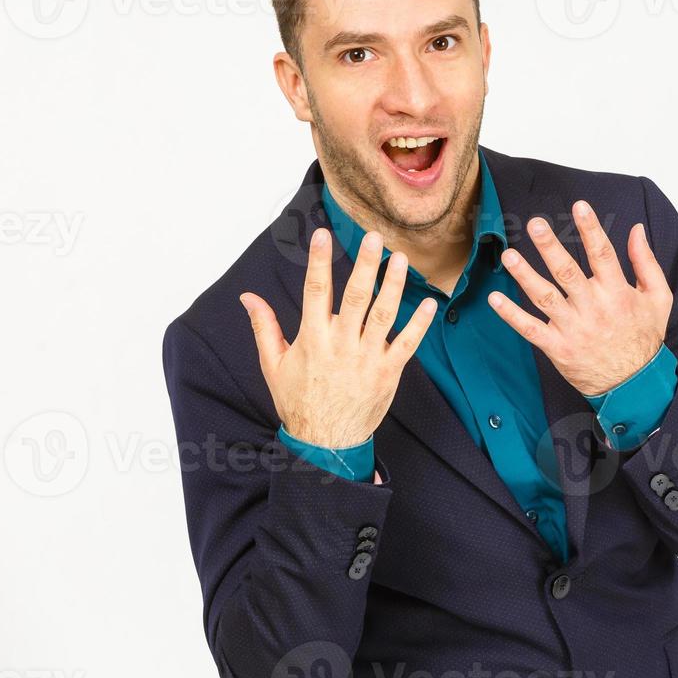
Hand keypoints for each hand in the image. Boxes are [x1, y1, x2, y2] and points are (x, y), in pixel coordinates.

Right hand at [239, 228, 436, 448]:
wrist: (325, 442)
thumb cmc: (299, 400)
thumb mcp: (273, 365)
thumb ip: (264, 327)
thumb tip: (247, 297)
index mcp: (312, 340)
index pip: (314, 292)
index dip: (318, 261)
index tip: (322, 234)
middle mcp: (341, 345)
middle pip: (354, 298)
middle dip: (364, 266)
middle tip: (373, 237)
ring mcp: (367, 359)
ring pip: (383, 315)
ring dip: (393, 285)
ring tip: (400, 259)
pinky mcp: (388, 372)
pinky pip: (408, 344)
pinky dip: (420, 324)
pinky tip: (430, 303)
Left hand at [487, 200, 671, 396]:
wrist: (634, 384)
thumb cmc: (645, 338)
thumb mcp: (658, 298)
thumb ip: (646, 262)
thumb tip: (636, 229)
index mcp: (618, 293)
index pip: (603, 254)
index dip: (590, 229)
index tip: (579, 206)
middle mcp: (593, 308)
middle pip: (568, 272)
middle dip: (550, 246)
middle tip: (534, 224)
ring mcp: (573, 328)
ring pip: (545, 298)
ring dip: (525, 275)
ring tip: (508, 255)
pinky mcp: (558, 348)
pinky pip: (531, 329)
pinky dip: (511, 316)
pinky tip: (494, 299)